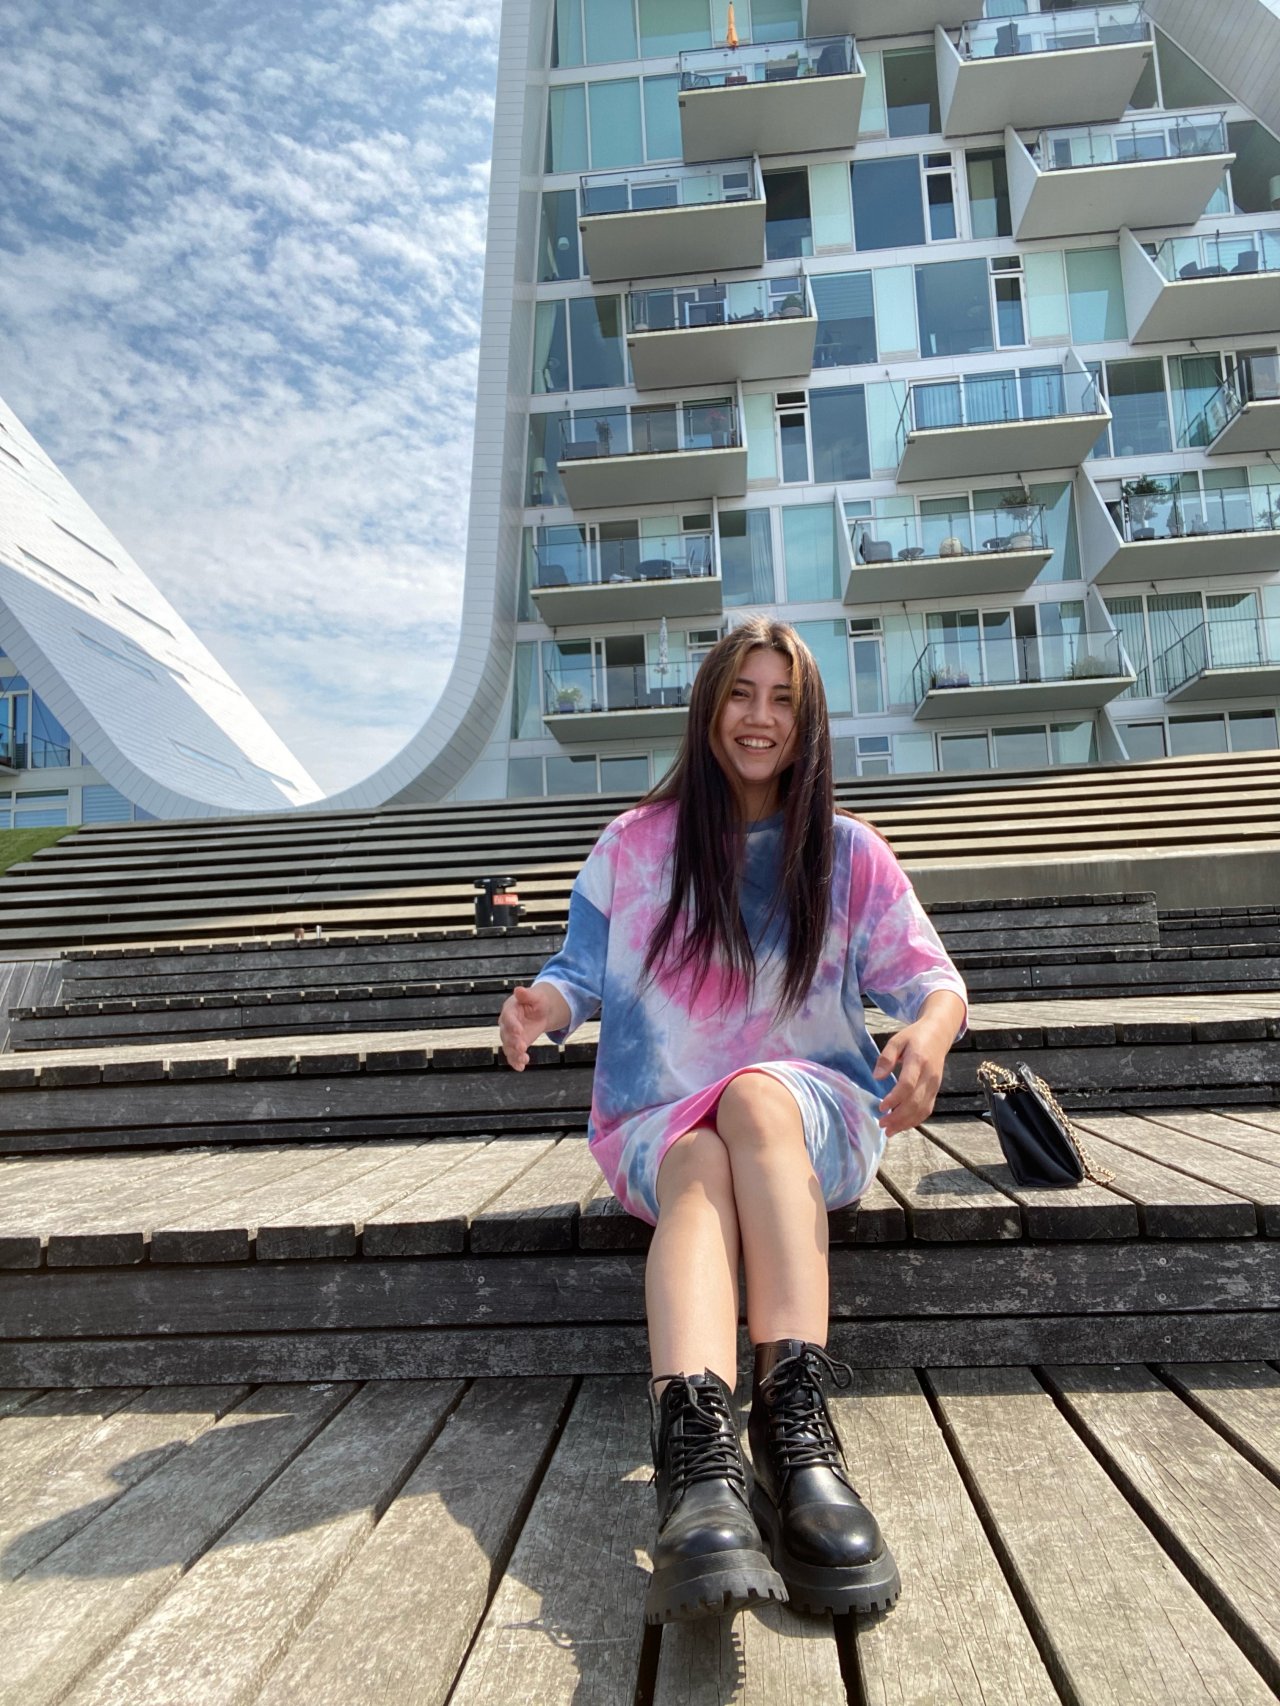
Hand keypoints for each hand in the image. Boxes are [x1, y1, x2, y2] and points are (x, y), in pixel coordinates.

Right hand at [499, 984, 559, 1071]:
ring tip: (523, 1059)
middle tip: (522, 1047)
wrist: (540, 1012)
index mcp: (509, 1010)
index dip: (513, 1025)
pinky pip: (512, 1055)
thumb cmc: (537, 1001)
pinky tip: (521, 1067)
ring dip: (514, 1054)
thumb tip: (518, 990)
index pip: (508, 1018)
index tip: (519, 1031)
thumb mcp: (535, 996)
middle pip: (506, 1035)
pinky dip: (515, 1062)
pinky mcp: (515, 1045)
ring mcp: (510, 1036)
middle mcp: (506, 1024)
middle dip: (513, 1042)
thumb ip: (527, 995)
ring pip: (508, 1047)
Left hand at [872, 1017, 951, 1138]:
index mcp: (918, 1061)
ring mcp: (934, 1085)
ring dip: (906, 1123)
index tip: (881, 1107)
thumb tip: (877, 1077)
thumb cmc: (914, 1037)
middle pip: (915, 1102)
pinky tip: (902, 1125)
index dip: (894, 1099)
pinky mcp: (936, 1091)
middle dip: (898, 1117)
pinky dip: (915, 1120)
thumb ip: (886, 1057)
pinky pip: (927, 1109)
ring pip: (922, 1109)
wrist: (939, 1035)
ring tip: (889, 1131)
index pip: (908, 1084)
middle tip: (881, 1124)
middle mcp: (929, 1076)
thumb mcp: (897, 1040)